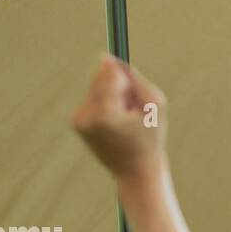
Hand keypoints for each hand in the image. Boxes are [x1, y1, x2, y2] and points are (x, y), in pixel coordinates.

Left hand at [69, 54, 167, 182]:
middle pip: (99, 77)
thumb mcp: (155, 105)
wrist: (136, 173)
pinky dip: (104, 105)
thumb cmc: (150, 139)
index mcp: (107, 114)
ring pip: (94, 86)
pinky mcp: (75, 123)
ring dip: (112, 96)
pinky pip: (90, 98)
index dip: (127, 83)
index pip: (110, 74)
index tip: (134, 99)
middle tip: (131, 112)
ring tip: (124, 120)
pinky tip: (114, 125)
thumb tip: (105, 58)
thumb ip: (135, 79)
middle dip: (118, 87)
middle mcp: (87, 116)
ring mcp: (78, 120)